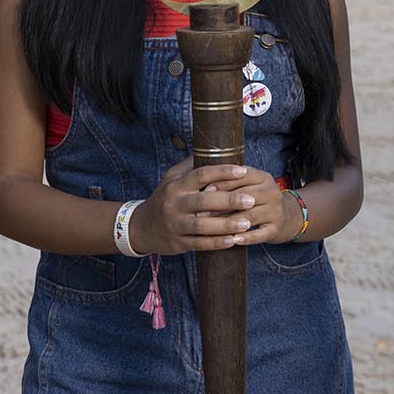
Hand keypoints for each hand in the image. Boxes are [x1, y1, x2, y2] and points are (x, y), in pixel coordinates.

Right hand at [129, 160, 256, 255]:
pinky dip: (216, 243)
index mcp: (176, 185)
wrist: (141, 227)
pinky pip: (200, 243)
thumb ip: (190, 166)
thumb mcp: (171, 179)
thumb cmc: (164, 199)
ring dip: (226, 224)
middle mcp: (174, 203)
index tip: (242, 171)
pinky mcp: (178, 242)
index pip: (201, 174)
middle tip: (251, 199)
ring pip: (203, 225)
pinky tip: (232, 241)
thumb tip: (213, 149)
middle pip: (204, 200)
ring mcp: (175, 224)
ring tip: (246, 223)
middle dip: (229, 200)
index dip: (222, 172)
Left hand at [203, 166, 298, 244]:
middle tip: (202, 212)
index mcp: (263, 177)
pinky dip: (246, 238)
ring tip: (211, 226)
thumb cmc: (260, 199)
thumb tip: (203, 183)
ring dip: (229, 222)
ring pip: (250, 215)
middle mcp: (272, 192)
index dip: (222, 183)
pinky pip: (260, 234)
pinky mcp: (276, 229)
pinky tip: (233, 239)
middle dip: (221, 204)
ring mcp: (276, 211)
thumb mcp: (252, 184)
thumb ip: (233, 180)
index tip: (204, 190)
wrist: (288, 217)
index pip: (242, 176)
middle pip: (245, 196)